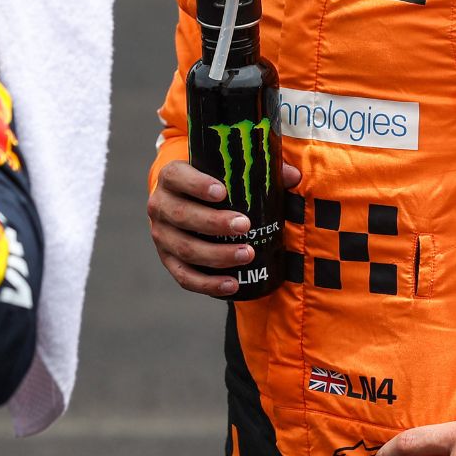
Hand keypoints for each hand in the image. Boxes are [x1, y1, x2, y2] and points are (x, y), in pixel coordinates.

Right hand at [147, 159, 299, 296]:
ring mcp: (162, 236)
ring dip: (216, 254)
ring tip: (247, 254)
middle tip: (244, 226)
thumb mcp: (228, 172)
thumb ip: (260, 171)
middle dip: (213, 223)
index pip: (176, 177)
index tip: (221, 192)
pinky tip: (232, 284)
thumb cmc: (213, 184)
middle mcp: (160, 206)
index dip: (195, 184)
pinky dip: (208, 283)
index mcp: (171, 177)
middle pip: (181, 215)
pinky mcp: (169, 261)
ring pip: (185, 249)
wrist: (186, 203)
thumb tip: (294, 175)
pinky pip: (185, 277)